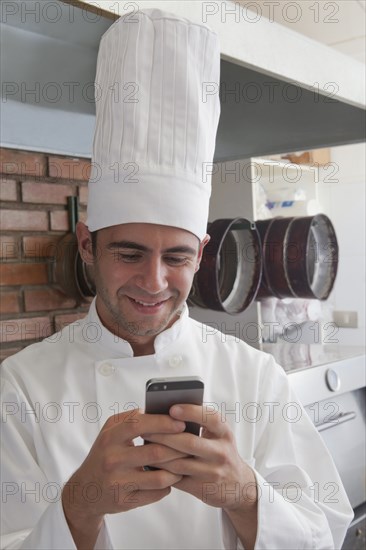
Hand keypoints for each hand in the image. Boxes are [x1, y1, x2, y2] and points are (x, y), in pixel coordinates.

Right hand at [62, 409, 185, 547]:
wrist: (85, 490)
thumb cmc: (104, 454)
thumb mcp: (109, 432)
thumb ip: (130, 418)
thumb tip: (158, 411)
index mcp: (110, 438)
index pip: (139, 424)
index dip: (162, 422)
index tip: (180, 423)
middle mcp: (112, 460)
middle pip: (155, 452)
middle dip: (177, 448)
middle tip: (191, 443)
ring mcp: (118, 483)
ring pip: (159, 477)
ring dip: (177, 470)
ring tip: (184, 462)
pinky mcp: (125, 501)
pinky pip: (156, 494)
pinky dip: (168, 486)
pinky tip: (170, 479)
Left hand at [143, 404, 256, 510]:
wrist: (238, 484)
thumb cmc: (220, 450)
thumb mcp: (218, 433)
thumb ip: (200, 422)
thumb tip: (167, 411)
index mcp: (224, 432)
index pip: (210, 418)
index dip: (191, 412)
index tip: (171, 408)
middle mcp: (221, 452)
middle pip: (189, 442)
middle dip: (164, 435)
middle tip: (145, 429)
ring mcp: (213, 472)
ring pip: (179, 463)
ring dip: (159, 454)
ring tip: (144, 445)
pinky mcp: (203, 488)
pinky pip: (177, 478)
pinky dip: (162, 470)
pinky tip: (150, 463)